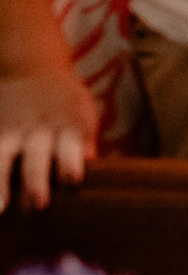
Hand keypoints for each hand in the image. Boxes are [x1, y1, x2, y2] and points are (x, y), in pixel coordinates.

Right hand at [0, 61, 95, 211]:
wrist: (30, 69)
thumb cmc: (64, 104)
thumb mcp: (81, 112)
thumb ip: (85, 138)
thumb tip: (91, 159)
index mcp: (66, 124)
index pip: (70, 144)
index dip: (71, 161)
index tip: (72, 180)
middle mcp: (36, 129)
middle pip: (36, 156)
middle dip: (37, 180)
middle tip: (39, 205)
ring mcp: (9, 131)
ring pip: (2, 158)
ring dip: (0, 184)